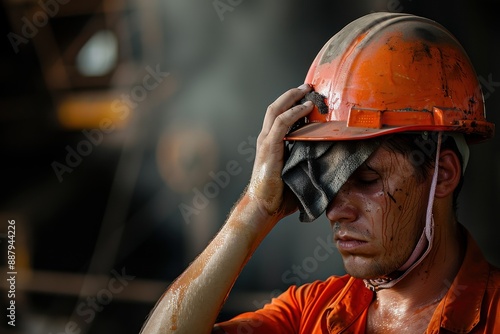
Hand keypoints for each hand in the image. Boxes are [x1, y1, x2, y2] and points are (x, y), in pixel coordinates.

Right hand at [247, 84, 313, 218]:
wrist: (263, 207)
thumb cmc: (281, 195)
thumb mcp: (297, 172)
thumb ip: (308, 161)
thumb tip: (332, 159)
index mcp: (271, 143)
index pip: (280, 115)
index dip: (292, 103)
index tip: (309, 96)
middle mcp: (266, 139)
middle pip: (276, 107)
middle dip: (292, 94)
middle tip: (309, 86)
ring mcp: (266, 142)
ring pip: (276, 110)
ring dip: (292, 98)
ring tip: (307, 91)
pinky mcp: (269, 148)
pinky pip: (281, 124)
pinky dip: (293, 113)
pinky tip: (305, 108)